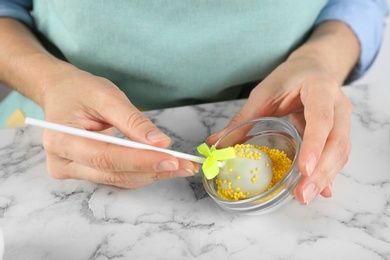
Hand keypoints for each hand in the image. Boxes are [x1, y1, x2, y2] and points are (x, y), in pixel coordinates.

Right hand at [41, 68, 197, 187]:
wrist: (61, 93)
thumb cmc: (79, 90)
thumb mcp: (106, 95)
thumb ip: (133, 121)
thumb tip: (160, 143)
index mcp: (61, 139)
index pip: (107, 157)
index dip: (141, 161)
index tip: (172, 159)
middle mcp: (62, 162)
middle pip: (115, 172)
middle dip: (153, 169)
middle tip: (185, 165)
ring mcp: (72, 171)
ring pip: (119, 179)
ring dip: (152, 173)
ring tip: (180, 166)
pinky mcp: (85, 173)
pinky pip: (118, 177)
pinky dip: (142, 171)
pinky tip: (162, 164)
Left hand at [208, 55, 351, 203]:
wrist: (313, 67)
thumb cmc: (289, 77)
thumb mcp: (263, 94)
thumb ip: (243, 119)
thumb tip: (215, 144)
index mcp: (319, 88)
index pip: (321, 118)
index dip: (314, 144)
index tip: (304, 169)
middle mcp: (338, 104)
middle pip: (337, 142)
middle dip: (321, 171)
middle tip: (302, 194)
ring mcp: (343, 119)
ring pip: (341, 152)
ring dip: (325, 177)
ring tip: (305, 196)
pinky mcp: (339, 132)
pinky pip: (337, 155)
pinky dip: (328, 173)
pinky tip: (320, 190)